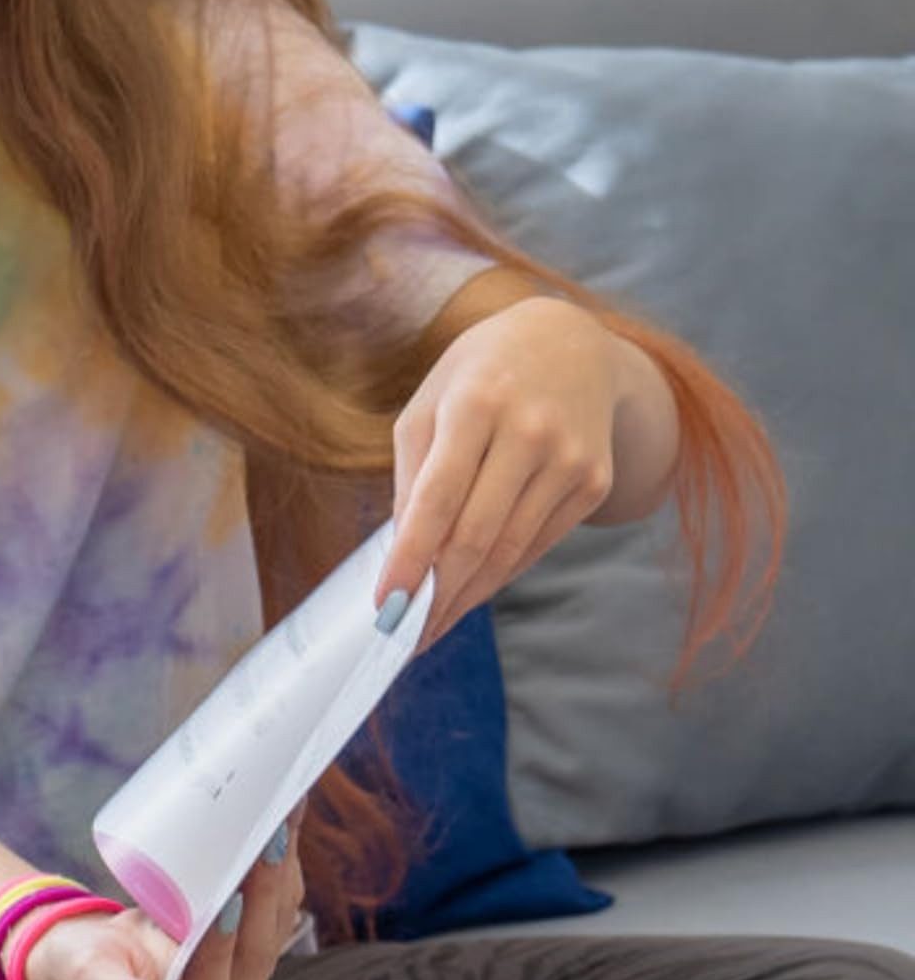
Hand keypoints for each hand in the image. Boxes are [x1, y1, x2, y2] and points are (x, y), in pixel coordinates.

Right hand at [22, 826, 306, 979]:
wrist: (91, 956)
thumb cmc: (79, 969)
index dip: (221, 948)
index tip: (227, 900)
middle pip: (255, 955)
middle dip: (264, 895)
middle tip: (268, 841)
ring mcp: (244, 979)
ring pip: (274, 926)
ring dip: (282, 872)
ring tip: (281, 820)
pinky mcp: (249, 946)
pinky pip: (275, 908)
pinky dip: (282, 868)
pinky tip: (284, 826)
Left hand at [374, 295, 622, 641]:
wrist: (570, 344)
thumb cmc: (477, 377)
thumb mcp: (428, 407)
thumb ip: (411, 476)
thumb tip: (402, 553)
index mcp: (476, 406)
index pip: (437, 499)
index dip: (411, 558)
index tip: (387, 605)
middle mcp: (530, 432)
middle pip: (477, 536)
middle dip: (438, 594)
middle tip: (406, 635)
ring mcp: (570, 459)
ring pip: (510, 550)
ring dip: (467, 596)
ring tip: (431, 625)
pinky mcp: (593, 481)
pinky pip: (537, 543)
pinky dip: (501, 573)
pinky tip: (471, 592)